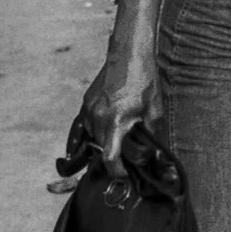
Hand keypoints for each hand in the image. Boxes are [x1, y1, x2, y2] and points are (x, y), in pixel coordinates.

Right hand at [78, 45, 162, 166]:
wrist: (129, 55)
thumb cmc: (144, 81)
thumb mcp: (154, 111)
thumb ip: (151, 135)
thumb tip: (154, 154)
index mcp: (115, 122)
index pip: (109, 157)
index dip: (116, 171)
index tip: (123, 176)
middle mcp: (97, 118)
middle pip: (99, 150)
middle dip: (110, 160)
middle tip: (123, 165)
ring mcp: (88, 111)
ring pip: (89, 140)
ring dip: (98, 148)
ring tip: (110, 153)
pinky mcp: (85, 105)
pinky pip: (78, 129)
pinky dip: (80, 140)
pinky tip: (76, 152)